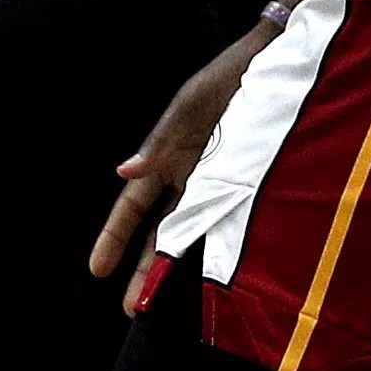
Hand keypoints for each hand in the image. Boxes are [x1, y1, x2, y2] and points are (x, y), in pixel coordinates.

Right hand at [91, 26, 269, 311]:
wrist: (273, 62)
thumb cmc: (225, 79)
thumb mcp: (189, 108)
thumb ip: (158, 144)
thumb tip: (124, 172)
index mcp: (166, 157)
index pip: (134, 206)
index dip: (115, 237)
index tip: (97, 268)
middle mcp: (188, 176)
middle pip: (159, 229)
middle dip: (144, 268)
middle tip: (130, 307)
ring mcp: (216, 183)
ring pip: (188, 233)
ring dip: (173, 266)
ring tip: (159, 302)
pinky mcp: (244, 184)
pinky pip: (225, 221)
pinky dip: (214, 246)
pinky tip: (210, 274)